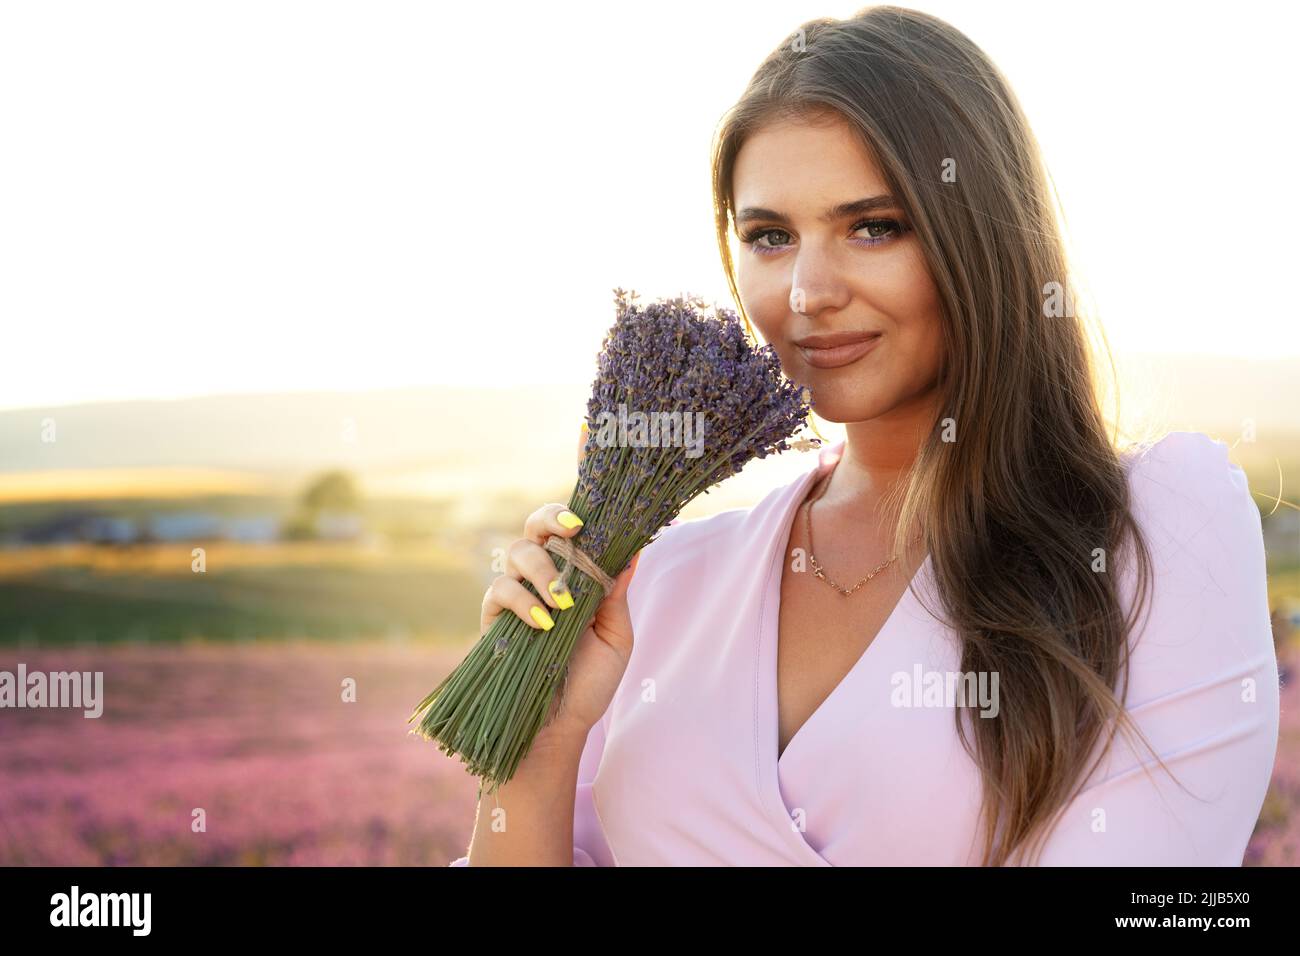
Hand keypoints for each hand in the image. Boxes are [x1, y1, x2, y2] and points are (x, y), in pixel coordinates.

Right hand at [478, 422, 639, 738]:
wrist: (556, 728)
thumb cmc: (589, 681)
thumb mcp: (617, 634)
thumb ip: (617, 591)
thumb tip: (634, 545)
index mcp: (581, 569)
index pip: (582, 518)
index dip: (583, 474)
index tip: (590, 435)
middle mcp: (546, 571)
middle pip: (541, 520)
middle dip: (557, 517)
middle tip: (577, 533)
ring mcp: (516, 591)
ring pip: (519, 549)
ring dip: (544, 571)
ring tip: (564, 605)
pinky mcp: (492, 616)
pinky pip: (499, 590)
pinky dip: (523, 601)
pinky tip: (543, 622)